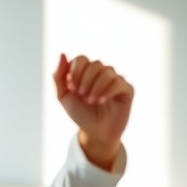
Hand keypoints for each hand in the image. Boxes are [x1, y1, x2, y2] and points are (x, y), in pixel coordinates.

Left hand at [53, 53, 133, 169]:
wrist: (95, 132)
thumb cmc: (80, 113)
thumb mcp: (64, 96)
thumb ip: (60, 76)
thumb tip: (62, 54)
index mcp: (86, 72)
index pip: (81, 59)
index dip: (75, 71)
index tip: (72, 87)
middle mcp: (102, 73)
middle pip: (95, 64)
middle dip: (85, 80)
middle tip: (81, 95)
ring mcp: (115, 80)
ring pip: (107, 71)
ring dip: (95, 87)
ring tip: (91, 101)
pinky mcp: (126, 89)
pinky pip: (118, 82)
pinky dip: (107, 91)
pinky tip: (101, 101)